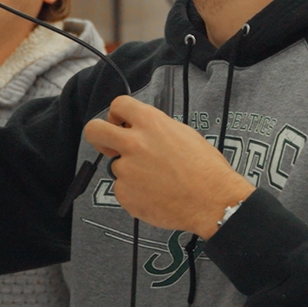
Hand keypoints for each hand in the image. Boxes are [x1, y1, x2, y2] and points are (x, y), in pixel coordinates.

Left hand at [83, 95, 254, 238]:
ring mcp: (126, 170)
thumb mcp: (183, 134)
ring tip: (158, 181)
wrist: (213, 201)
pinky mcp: (125, 194)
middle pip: (95, 130)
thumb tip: (141, 130)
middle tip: (109, 145)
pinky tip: (156, 195)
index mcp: (151, 124)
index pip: (118, 105)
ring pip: (117, 167)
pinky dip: (136, 193)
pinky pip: (123, 190)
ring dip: (131, 173)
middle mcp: (134, 143)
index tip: (119, 122)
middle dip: (98, 136)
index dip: (116, 114)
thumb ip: (155, 129)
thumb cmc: (205, 170)